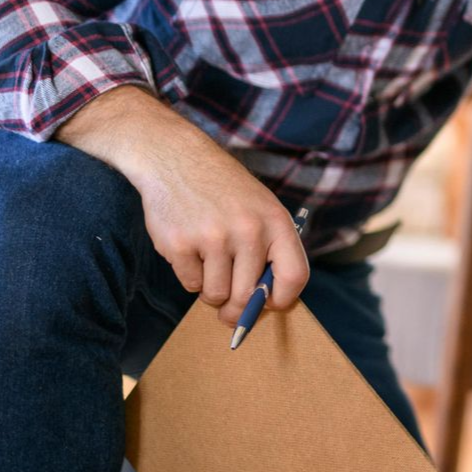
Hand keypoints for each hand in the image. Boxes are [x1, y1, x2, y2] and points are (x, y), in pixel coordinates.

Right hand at [56, 86, 310, 325]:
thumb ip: (269, 250)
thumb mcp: (261, 208)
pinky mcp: (179, 245)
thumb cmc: (224, 191)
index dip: (282, 299)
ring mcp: (212, 237)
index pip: (294, 276)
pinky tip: (190, 248)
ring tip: (208, 262)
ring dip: (210, 290)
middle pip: (248, 296)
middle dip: (238, 310)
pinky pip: (189, 284)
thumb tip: (266, 302)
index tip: (268, 305)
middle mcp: (248, 230)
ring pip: (216, 294)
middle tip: (229, 312)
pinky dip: (189, 276)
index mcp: (276, 221)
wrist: (177, 159)